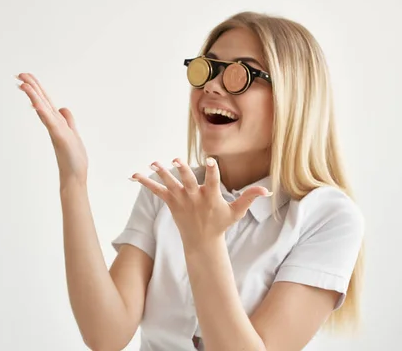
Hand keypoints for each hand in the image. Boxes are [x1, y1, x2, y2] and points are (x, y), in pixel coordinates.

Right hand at [16, 73, 88, 183]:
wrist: (74, 176)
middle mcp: (53, 124)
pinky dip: (43, 112)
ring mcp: (55, 130)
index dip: (37, 89)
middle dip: (32, 87)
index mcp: (57, 122)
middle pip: (41, 101)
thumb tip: (63, 107)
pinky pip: (50, 122)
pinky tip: (36, 103)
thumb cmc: (73, 158)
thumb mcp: (73, 133)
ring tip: (23, 83)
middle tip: (19, 74)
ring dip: (33, 96)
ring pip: (42, 109)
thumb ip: (68, 120)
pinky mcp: (59, 137)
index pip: (45, 101)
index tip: (27, 77)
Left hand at [131, 157, 271, 250]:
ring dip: (161, 173)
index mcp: (211, 197)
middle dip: (181, 170)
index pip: (212, 181)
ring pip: (170, 183)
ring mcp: (181, 200)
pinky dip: (145, 183)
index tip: (209, 160)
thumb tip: (267, 190)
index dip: (211, 170)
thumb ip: (249, 198)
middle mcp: (195, 197)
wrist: (202, 242)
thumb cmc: (220, 224)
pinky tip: (134, 175)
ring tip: (153, 163)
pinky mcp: (171, 203)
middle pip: (187, 181)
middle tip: (174, 159)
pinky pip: (156, 191)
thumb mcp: (236, 212)